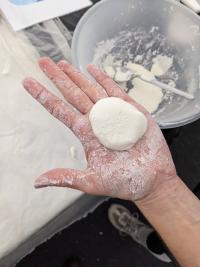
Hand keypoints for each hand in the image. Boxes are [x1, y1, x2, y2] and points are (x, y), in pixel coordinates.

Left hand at [23, 57, 175, 200]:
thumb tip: (38, 182)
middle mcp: (96, 120)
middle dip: (58, 78)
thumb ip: (67, 178)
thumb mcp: (92, 182)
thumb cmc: (124, 182)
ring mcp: (113, 113)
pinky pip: (115, 91)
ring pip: (91, 89)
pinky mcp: (131, 110)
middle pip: (73, 94)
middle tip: (43, 62)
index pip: (60, 111)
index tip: (29, 83)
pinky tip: (93, 70)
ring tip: (63, 64)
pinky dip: (104, 79)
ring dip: (77, 76)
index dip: (44, 96)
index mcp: (86, 134)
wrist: (152, 179)